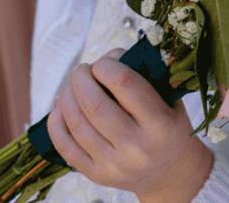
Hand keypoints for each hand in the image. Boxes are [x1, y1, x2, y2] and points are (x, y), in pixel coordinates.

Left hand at [48, 48, 213, 202]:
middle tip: (83, 70)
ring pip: (76, 123)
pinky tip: (61, 107)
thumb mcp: (171, 101)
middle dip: (81, 78)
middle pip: (94, 104)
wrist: (172, 174)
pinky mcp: (96, 174)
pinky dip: (56, 121)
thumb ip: (149, 76)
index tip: (104, 62)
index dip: (107, 65)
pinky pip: (64, 145)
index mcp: (160, 124)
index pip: (125, 84)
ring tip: (74, 86)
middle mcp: (136, 147)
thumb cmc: (169, 130)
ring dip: (67, 96)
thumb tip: (114, 54)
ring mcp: (114, 164)